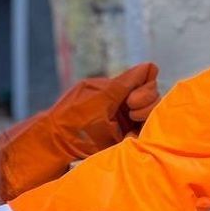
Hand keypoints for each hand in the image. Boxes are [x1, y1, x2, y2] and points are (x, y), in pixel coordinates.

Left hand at [0, 61, 158, 199]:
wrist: (56, 145)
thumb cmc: (75, 119)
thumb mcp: (103, 99)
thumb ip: (127, 83)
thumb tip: (149, 66)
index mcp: (116, 89)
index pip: (148, 79)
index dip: (146, 88)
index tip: (131, 100)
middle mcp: (122, 102)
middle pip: (153, 96)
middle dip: (146, 104)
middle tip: (129, 112)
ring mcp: (123, 120)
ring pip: (150, 114)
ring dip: (144, 118)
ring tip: (127, 128)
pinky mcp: (124, 137)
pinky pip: (142, 131)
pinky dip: (139, 132)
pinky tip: (128, 137)